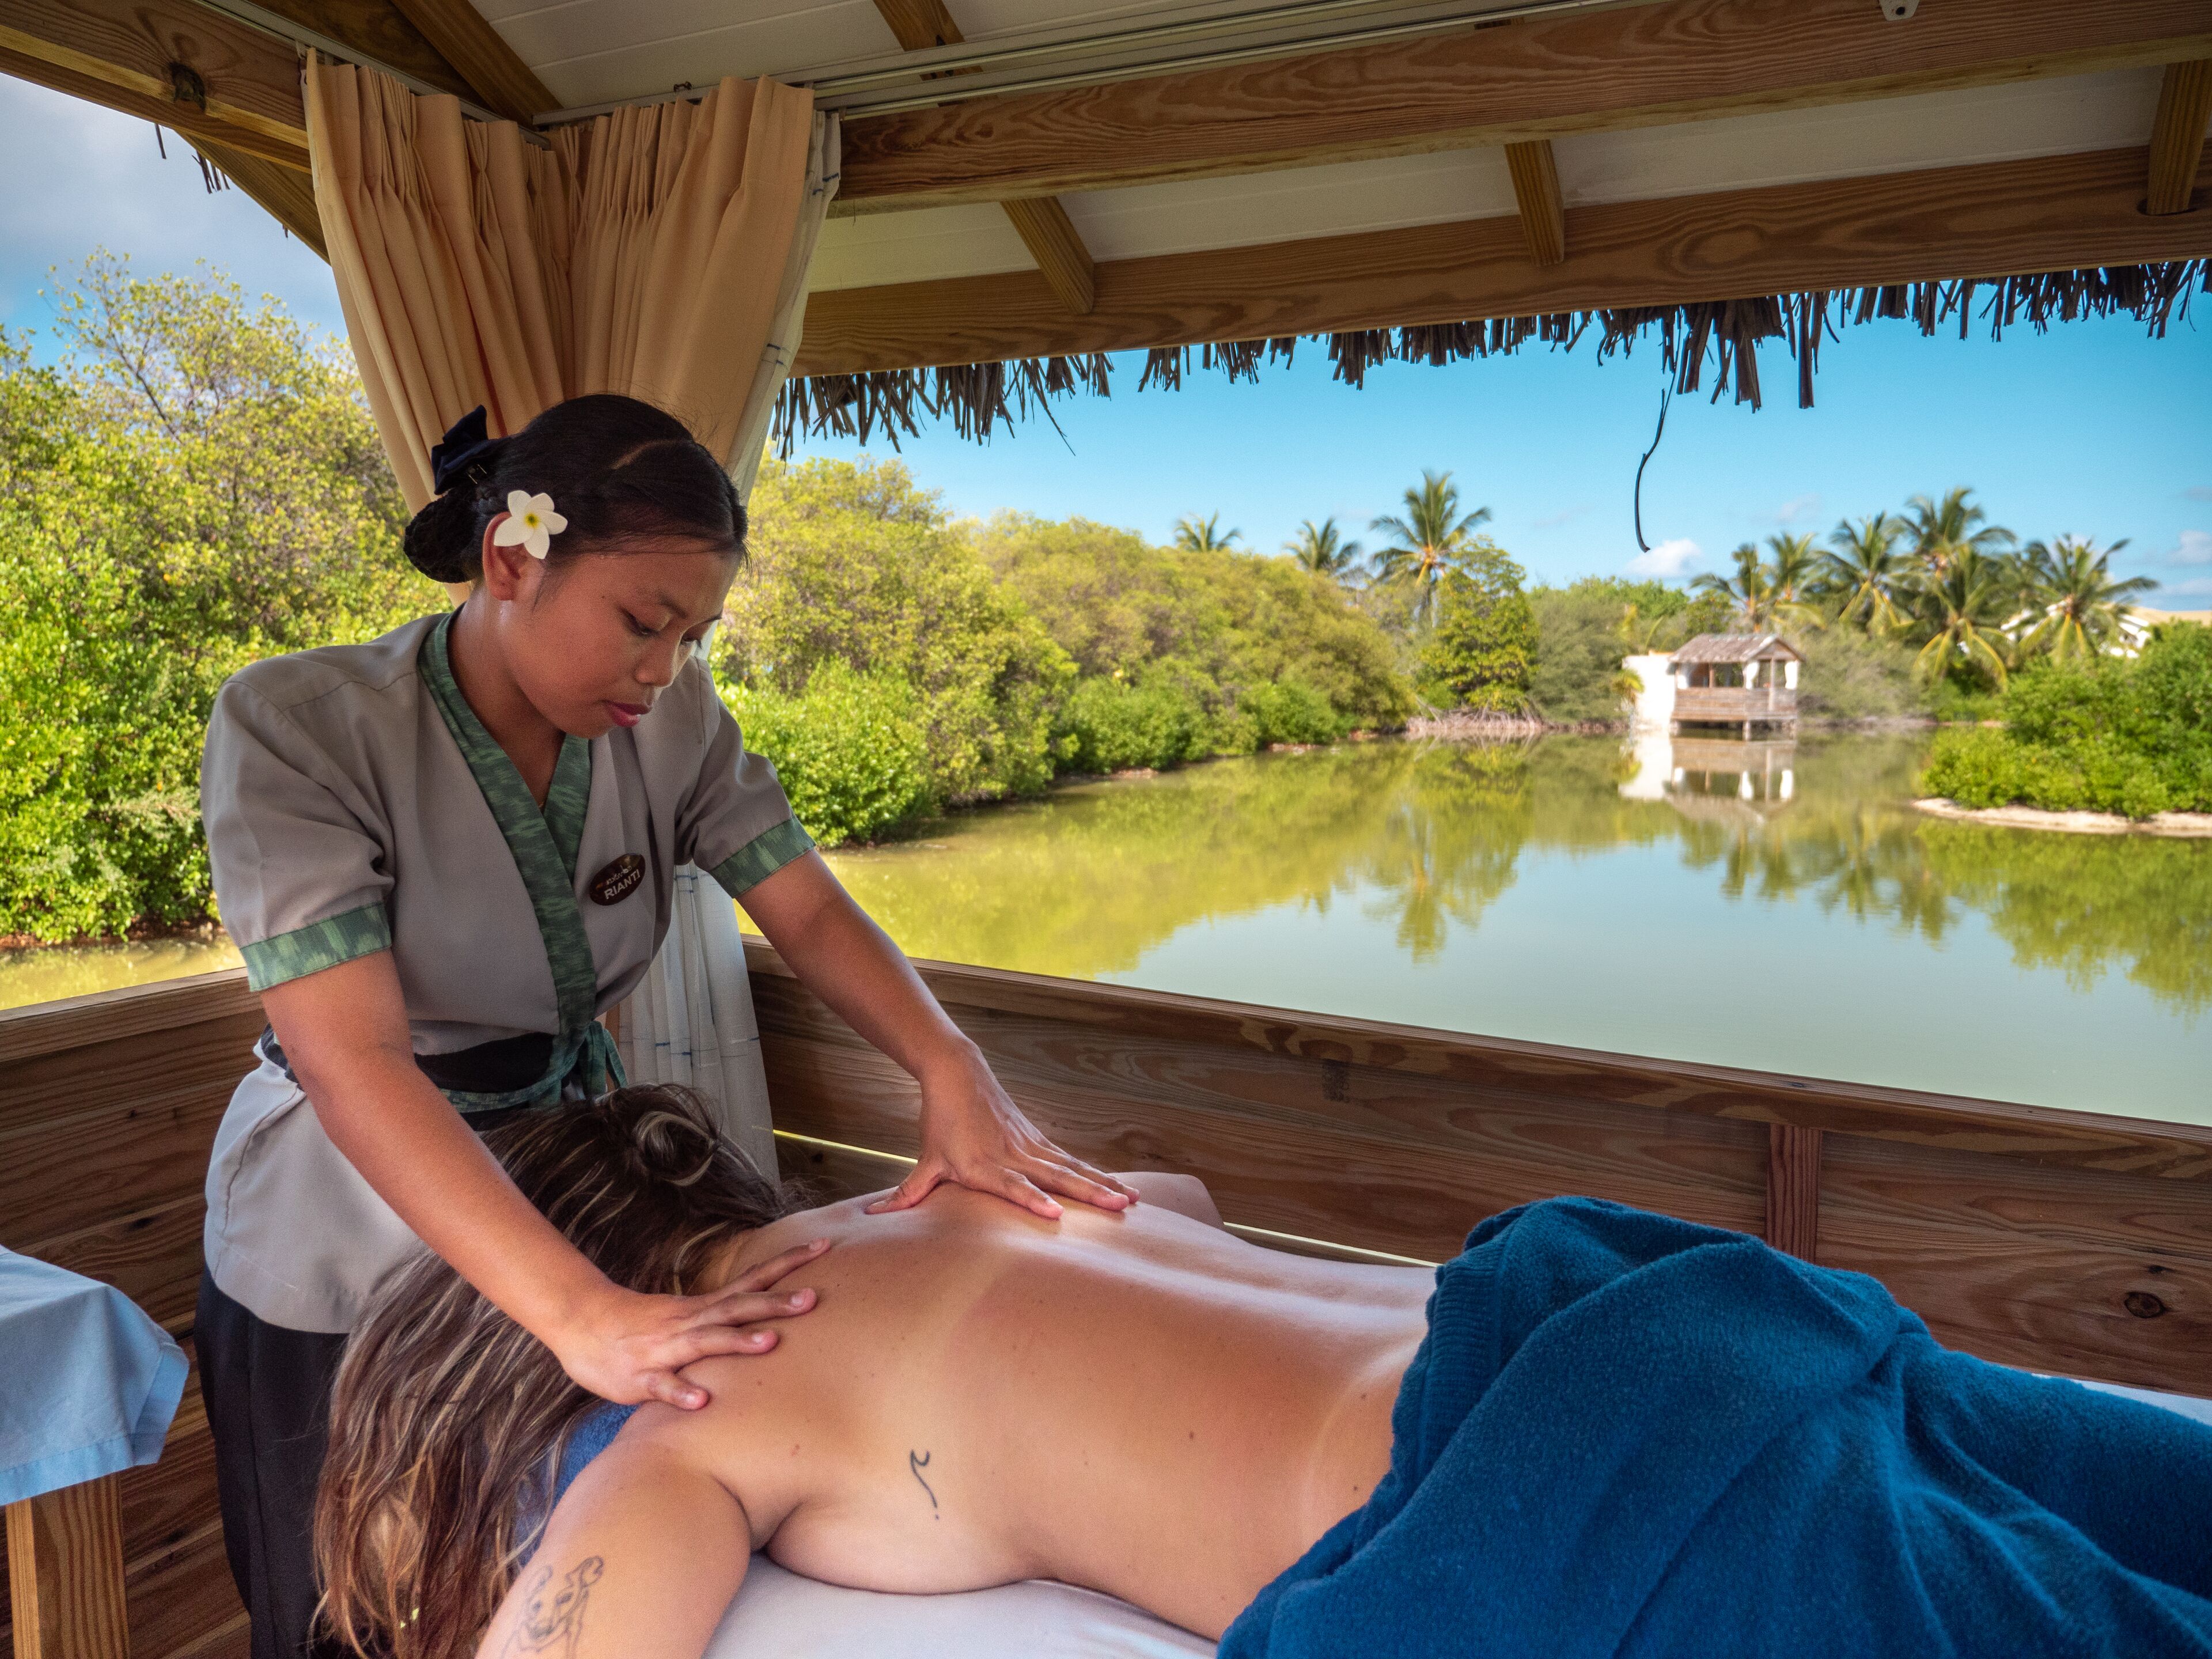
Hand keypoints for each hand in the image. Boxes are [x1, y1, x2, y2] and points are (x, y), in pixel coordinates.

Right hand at [547, 1239, 831, 1408]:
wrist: (580, 1324)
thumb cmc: (639, 1326)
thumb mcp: (687, 1317)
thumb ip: (722, 1319)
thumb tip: (766, 1317)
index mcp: (703, 1308)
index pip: (753, 1281)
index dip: (788, 1264)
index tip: (825, 1245)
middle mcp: (689, 1322)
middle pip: (737, 1307)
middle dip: (775, 1304)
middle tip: (813, 1298)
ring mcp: (666, 1349)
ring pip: (705, 1342)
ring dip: (737, 1341)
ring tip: (770, 1342)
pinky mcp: (640, 1378)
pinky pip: (663, 1386)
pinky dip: (681, 1392)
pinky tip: (701, 1400)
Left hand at [867, 1046, 1135, 1219]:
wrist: (957, 1072)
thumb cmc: (941, 1120)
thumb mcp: (926, 1159)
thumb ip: (909, 1192)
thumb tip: (875, 1215)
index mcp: (983, 1163)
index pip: (1011, 1184)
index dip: (1032, 1199)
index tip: (1055, 1213)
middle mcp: (1012, 1154)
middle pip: (1055, 1175)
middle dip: (1089, 1193)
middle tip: (1119, 1209)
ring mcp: (1029, 1145)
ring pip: (1071, 1167)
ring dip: (1102, 1184)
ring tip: (1131, 1201)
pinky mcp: (1037, 1139)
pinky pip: (1069, 1159)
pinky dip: (1094, 1172)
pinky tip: (1117, 1187)